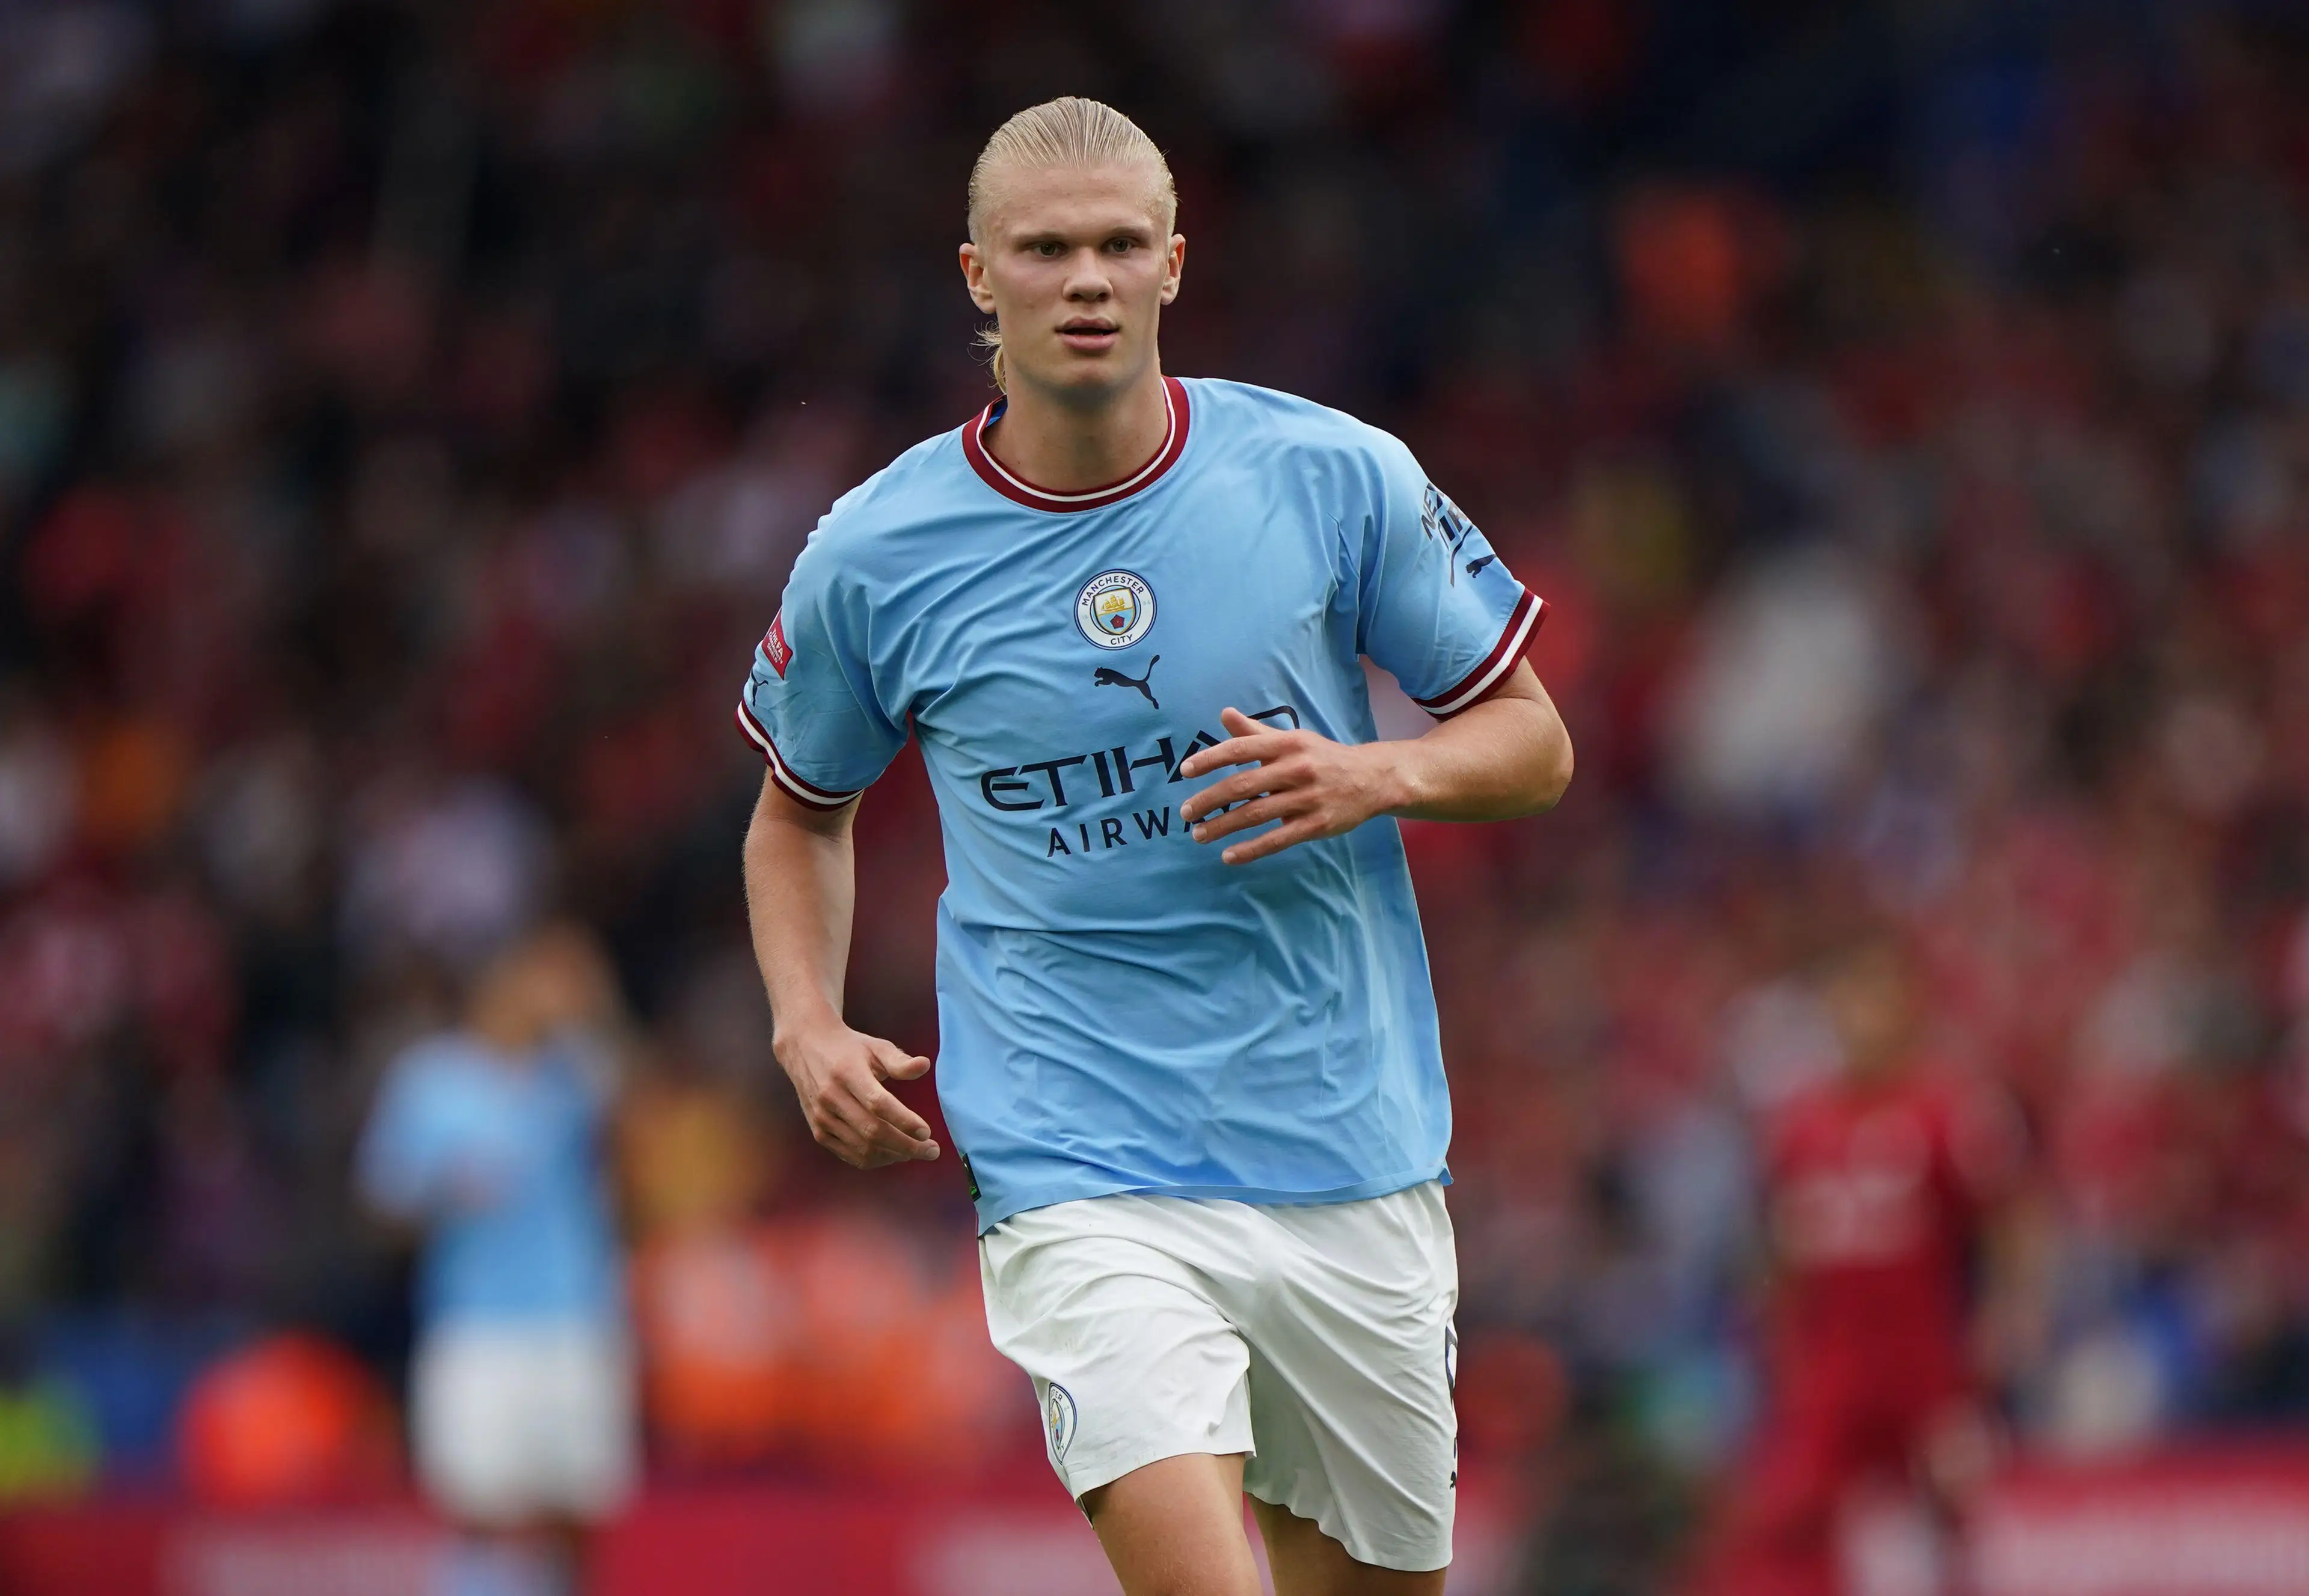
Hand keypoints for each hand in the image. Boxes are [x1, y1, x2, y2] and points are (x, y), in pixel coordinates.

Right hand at [774, 1022, 940, 1168]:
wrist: (806, 1048)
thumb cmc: (850, 1048)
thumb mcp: (875, 1046)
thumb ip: (899, 1060)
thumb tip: (924, 1065)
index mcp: (847, 1072)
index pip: (878, 1103)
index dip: (904, 1120)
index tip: (927, 1132)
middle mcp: (831, 1097)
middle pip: (872, 1131)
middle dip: (907, 1146)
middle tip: (932, 1150)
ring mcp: (822, 1117)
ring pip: (862, 1148)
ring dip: (893, 1155)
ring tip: (916, 1152)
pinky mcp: (818, 1131)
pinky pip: (850, 1155)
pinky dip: (875, 1159)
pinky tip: (893, 1154)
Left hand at [1177, 708, 1404, 864]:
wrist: (1372, 779)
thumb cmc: (1323, 758)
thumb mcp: (1293, 739)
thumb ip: (1256, 732)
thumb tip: (1224, 714)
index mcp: (1287, 744)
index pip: (1240, 749)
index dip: (1210, 759)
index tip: (1185, 771)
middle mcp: (1296, 768)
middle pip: (1243, 785)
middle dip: (1209, 799)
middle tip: (1186, 812)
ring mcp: (1307, 798)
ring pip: (1256, 815)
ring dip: (1222, 826)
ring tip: (1198, 835)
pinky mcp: (1317, 825)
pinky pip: (1277, 839)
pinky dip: (1250, 850)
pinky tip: (1228, 856)